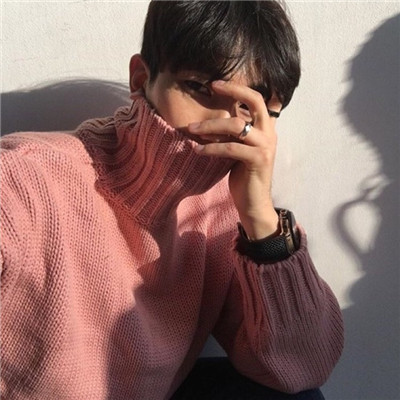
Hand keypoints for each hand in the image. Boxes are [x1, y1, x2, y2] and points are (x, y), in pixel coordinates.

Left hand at [188, 80, 280, 239]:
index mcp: (265, 128)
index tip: (216, 83)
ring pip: (237, 125)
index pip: (257, 99)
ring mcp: (265, 146)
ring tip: (192, 129)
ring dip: (211, 126)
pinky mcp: (258, 160)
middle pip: (255, 101)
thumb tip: (213, 121)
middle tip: (211, 87)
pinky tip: (198, 151)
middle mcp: (269, 133)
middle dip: (233, 91)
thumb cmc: (243, 176)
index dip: (238, 88)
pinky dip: (212, 148)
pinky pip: (231, 148)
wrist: (254, 203)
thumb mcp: (239, 150)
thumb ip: (234, 134)